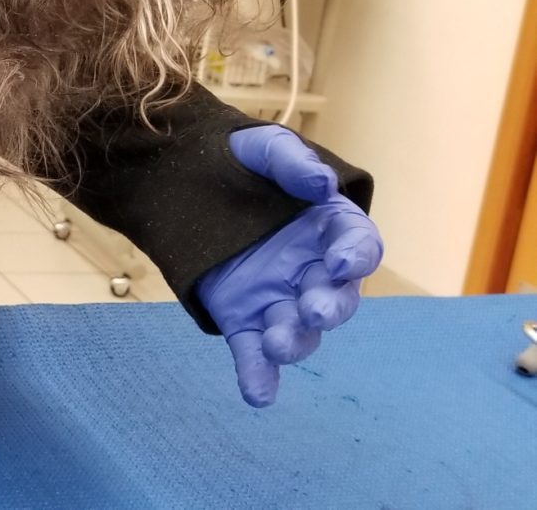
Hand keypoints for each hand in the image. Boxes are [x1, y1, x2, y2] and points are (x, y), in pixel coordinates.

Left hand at [197, 125, 383, 406]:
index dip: (355, 257)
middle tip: (313, 309)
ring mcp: (279, 296)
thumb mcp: (264, 149)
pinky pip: (253, 351)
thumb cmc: (241, 162)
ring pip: (297, 329)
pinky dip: (258, 375)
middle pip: (335, 298)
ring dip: (293, 341)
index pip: (358, 247)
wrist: (185, 178)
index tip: (341, 262)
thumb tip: (320, 183)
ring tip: (277, 342)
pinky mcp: (242, 316)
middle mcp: (313, 270)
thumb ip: (291, 163)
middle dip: (329, 308)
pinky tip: (257, 394)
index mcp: (331, 230)